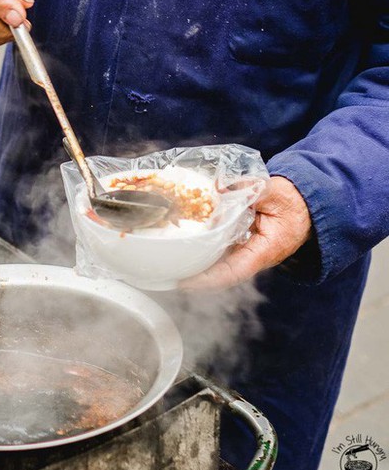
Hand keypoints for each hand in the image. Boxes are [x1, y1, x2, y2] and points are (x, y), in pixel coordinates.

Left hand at [180, 176, 312, 289]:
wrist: (304, 207)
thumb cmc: (292, 203)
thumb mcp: (275, 192)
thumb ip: (249, 188)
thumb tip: (220, 186)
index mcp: (263, 251)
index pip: (232, 272)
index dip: (208, 280)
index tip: (185, 283)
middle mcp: (251, 257)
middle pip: (219, 273)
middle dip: (193, 277)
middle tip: (165, 274)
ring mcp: (244, 252)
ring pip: (216, 264)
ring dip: (194, 264)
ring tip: (167, 264)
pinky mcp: (239, 244)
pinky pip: (218, 251)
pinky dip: (201, 249)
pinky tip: (182, 244)